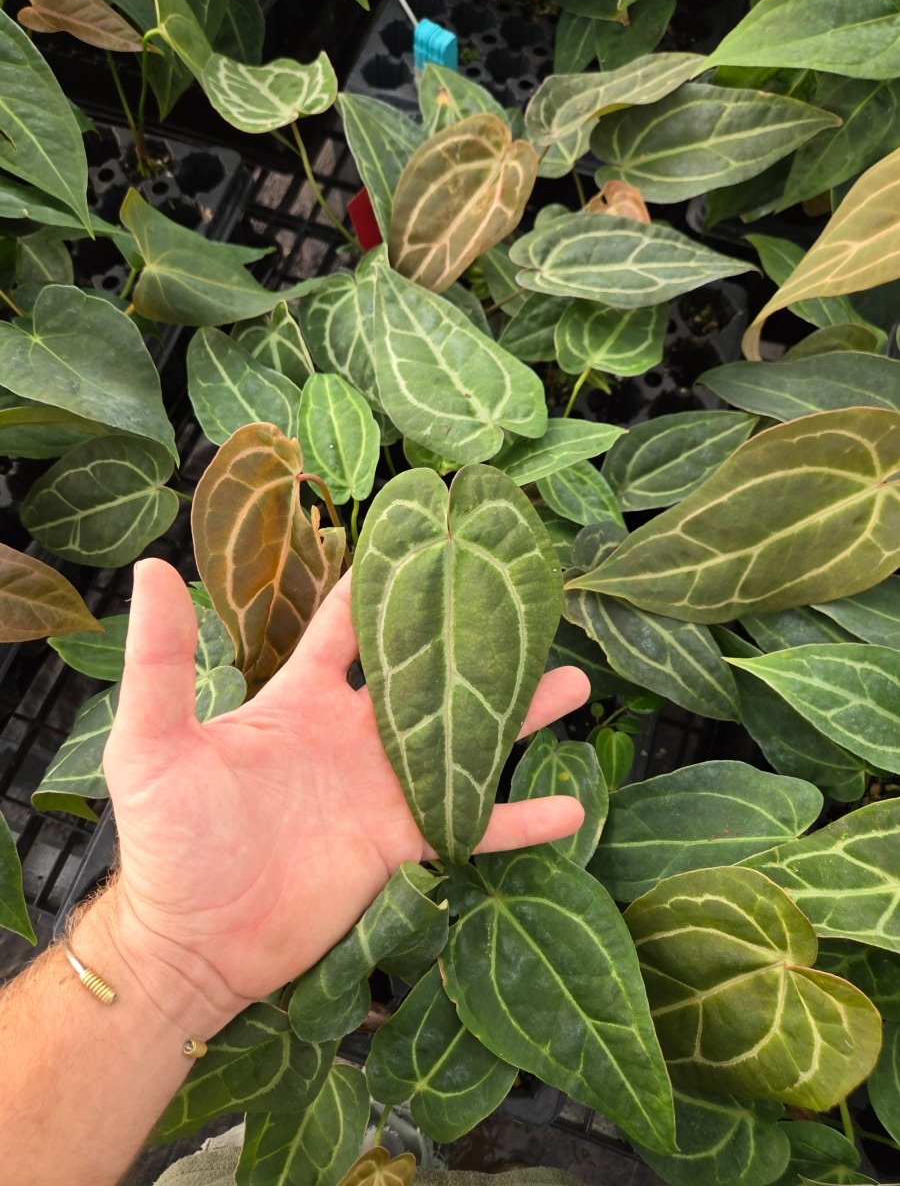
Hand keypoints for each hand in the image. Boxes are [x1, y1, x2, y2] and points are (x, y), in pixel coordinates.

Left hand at [102, 559, 589, 1019]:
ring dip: (517, 716)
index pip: (350, 626)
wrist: (195, 941)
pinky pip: (471, 824)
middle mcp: (350, 733)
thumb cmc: (169, 839)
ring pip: (464, 740)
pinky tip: (571, 809)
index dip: (384, 582)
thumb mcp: (155, 743)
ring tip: (573, 684)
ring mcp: (380, 787)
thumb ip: (162, 660)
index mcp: (300, 699)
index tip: (432, 540)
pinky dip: (519, 820)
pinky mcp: (401, 841)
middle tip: (526, 604)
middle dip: (472, 639)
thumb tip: (152, 567)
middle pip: (425, 674)